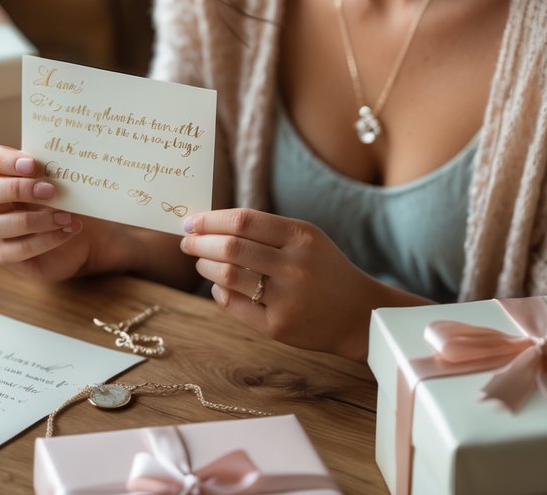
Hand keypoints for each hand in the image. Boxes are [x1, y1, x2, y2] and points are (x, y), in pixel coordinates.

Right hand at [0, 145, 128, 280]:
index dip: (4, 161)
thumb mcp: (63, 183)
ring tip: (66, 216)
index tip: (33, 164)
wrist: (85, 236)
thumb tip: (62, 160)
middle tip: (50, 190)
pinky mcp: (8, 257)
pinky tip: (68, 231)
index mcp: (2, 176)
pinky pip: (18, 250)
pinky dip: (46, 239)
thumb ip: (55, 170)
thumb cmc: (68, 202)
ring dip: (34, 220)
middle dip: (14, 189)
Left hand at [179, 209, 426, 360]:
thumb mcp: (306, 238)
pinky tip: (219, 287)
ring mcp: (286, 298)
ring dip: (205, 266)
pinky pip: (233, 305)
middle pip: (230, 248)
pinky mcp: (278, 327)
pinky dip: (218, 292)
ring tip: (201, 262)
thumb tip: (209, 223)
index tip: (190, 221)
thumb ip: (265, 229)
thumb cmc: (324, 269)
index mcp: (301, 236)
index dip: (210, 220)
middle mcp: (294, 266)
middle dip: (199, 242)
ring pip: (227, 276)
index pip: (243, 220)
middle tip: (187, 242)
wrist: (359, 314)